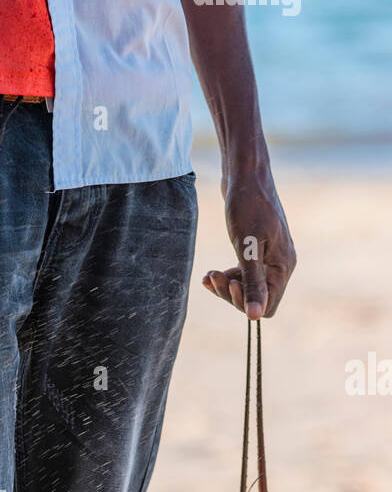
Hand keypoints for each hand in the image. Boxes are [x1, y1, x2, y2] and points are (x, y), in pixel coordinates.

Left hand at [203, 168, 295, 319]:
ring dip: (226, 286)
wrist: (245, 175)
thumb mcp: (247, 248)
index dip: (246, 303)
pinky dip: (226, 276)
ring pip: (247, 287)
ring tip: (208, 276)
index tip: (229, 286)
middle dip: (232, 293)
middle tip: (212, 277)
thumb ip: (253, 283)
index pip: (268, 305)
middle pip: (256, 298)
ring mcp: (268, 257)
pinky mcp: (256, 249)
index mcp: (283, 265)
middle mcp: (280, 264)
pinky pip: (242, 274)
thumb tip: (255, 316)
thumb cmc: (247, 206)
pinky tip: (210, 274)